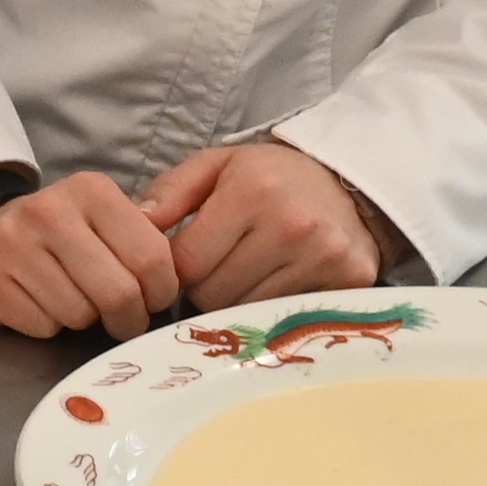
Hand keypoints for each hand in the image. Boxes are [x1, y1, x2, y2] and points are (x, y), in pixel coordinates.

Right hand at [0, 169, 184, 341]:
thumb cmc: (65, 234)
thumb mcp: (107, 219)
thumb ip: (145, 236)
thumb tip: (181, 265)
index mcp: (90, 190)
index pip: (152, 258)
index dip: (161, 291)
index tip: (153, 297)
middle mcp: (47, 210)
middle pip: (117, 293)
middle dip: (128, 317)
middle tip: (123, 318)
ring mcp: (9, 243)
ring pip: (78, 314)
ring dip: (83, 319)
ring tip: (71, 299)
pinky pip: (42, 327)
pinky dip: (47, 326)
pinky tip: (39, 302)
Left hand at [144, 140, 400, 310]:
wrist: (350, 183)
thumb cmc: (272, 177)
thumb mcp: (218, 165)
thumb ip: (171, 191)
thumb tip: (137, 222)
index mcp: (251, 192)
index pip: (188, 263)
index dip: (178, 269)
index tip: (188, 260)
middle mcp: (290, 226)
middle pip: (215, 295)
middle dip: (207, 288)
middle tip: (221, 268)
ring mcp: (323, 257)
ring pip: (247, 314)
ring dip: (237, 302)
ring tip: (248, 275)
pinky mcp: (347, 283)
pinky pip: (286, 320)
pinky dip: (273, 311)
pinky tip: (277, 286)